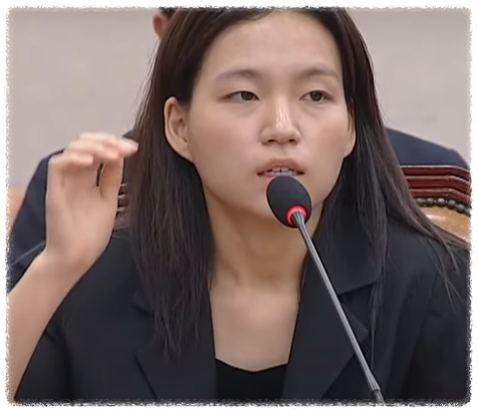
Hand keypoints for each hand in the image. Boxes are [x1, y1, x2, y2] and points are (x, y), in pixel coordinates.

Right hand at [42, 133, 137, 277]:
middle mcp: (75, 176)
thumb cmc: (91, 234)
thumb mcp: (109, 200)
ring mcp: (64, 182)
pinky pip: (57, 165)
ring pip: (72, 149)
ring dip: (94, 147)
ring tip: (113, 155)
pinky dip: (74, 159)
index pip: (98, 150)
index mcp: (89, 179)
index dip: (114, 144)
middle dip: (107, 141)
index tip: (134, 148)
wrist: (77, 257)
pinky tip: (91, 162)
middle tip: (126, 148)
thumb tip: (122, 156)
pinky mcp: (53, 190)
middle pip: (85, 144)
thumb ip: (112, 178)